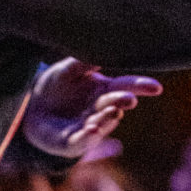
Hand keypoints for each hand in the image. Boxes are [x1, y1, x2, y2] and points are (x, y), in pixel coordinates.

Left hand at [23, 60, 161, 159]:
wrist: (34, 108)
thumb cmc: (57, 86)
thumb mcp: (68, 69)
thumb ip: (84, 62)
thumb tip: (102, 46)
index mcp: (104, 90)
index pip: (125, 86)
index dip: (141, 87)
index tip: (157, 88)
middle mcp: (100, 110)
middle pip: (115, 104)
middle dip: (122, 101)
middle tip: (129, 99)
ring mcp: (88, 127)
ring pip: (101, 124)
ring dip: (107, 119)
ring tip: (113, 112)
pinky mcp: (71, 143)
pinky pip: (81, 141)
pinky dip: (88, 137)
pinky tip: (93, 130)